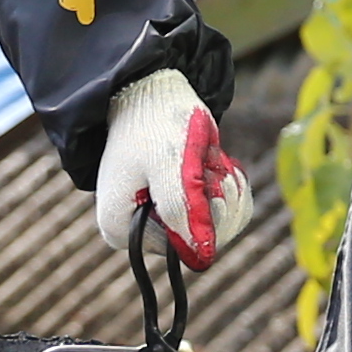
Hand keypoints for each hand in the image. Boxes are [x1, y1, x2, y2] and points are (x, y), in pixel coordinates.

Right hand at [92, 67, 249, 274]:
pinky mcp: (181, 205)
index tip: (210, 186)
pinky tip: (219, 163)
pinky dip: (229, 185)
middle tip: (213, 167)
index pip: (180, 250)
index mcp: (122, 229)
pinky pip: (224, 211)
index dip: (205, 221)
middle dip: (220, 202)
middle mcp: (140, 231)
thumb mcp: (169, 166)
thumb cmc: (153, 125)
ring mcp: (162, 218)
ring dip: (226, 190)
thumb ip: (182, 211)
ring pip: (219, 226)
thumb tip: (202, 257)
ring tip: (212, 160)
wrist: (152, 93)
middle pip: (202, 241)